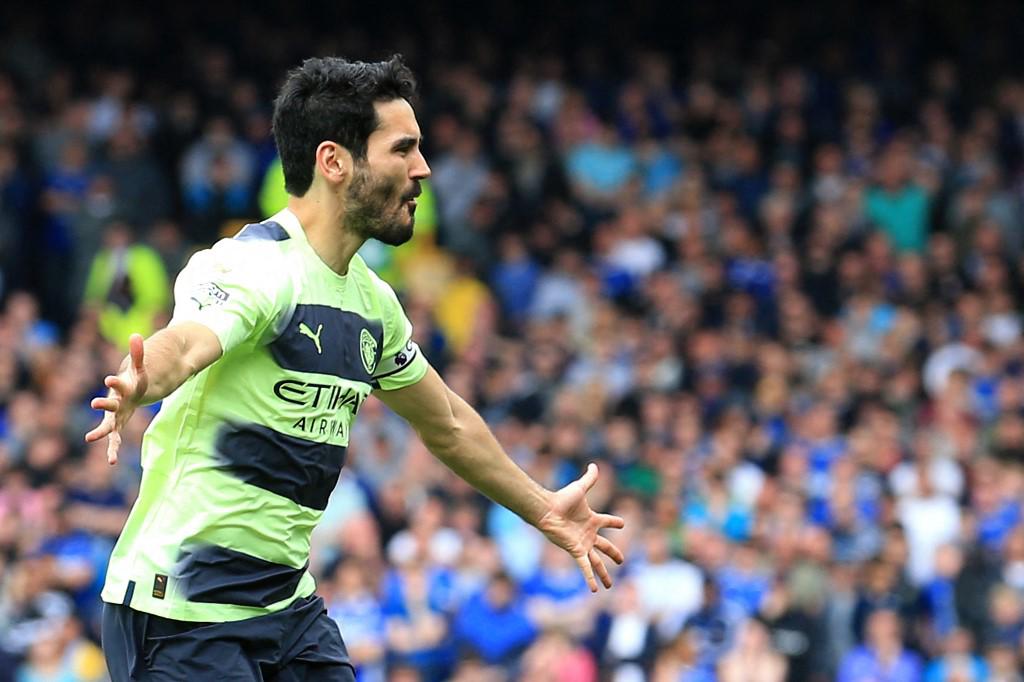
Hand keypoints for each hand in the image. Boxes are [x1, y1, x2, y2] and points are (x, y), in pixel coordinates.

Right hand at [85, 334, 147, 464]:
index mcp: (121, 388)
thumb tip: (136, 335)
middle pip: (110, 404)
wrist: (129, 393)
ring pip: (108, 426)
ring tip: (89, 438)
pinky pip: (115, 440)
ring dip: (101, 432)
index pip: (118, 384)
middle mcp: (115, 403)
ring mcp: (116, 416)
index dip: (115, 382)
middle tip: (94, 403)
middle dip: (104, 404)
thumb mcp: (140, 369)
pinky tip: (111, 462)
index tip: (109, 379)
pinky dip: (113, 449)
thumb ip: (138, 354)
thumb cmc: (135, 381)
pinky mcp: (118, 427)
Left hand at [535, 463, 625, 591]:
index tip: (622, 524)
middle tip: (621, 560)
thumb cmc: (562, 499)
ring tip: (609, 586)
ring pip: (597, 562)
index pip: (607, 522)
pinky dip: (590, 578)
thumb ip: (589, 478)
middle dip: (614, 554)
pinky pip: (586, 567)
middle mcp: (588, 534)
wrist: (547, 510)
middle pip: (605, 547)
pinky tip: (595, 590)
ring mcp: (583, 544)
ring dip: (604, 574)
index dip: (615, 522)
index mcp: (591, 520)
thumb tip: (594, 464)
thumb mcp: (580, 488)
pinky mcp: (576, 551)